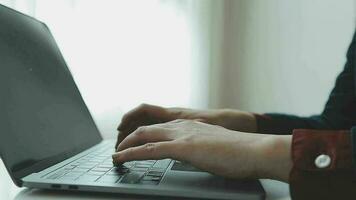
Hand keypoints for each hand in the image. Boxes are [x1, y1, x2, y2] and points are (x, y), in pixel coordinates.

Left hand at [113, 119, 291, 180]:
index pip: (160, 128)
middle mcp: (183, 126)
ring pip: (144, 136)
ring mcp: (182, 135)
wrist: (255, 150)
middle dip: (130, 139)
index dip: (144, 136)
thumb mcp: (214, 148)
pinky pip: (150, 150)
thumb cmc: (240, 153)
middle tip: (119, 150)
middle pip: (148, 129)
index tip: (135, 145)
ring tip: (115, 155)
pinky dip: (131, 154)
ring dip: (126, 146)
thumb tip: (193, 156)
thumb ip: (200, 148)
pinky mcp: (183, 147)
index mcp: (191, 126)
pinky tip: (121, 159)